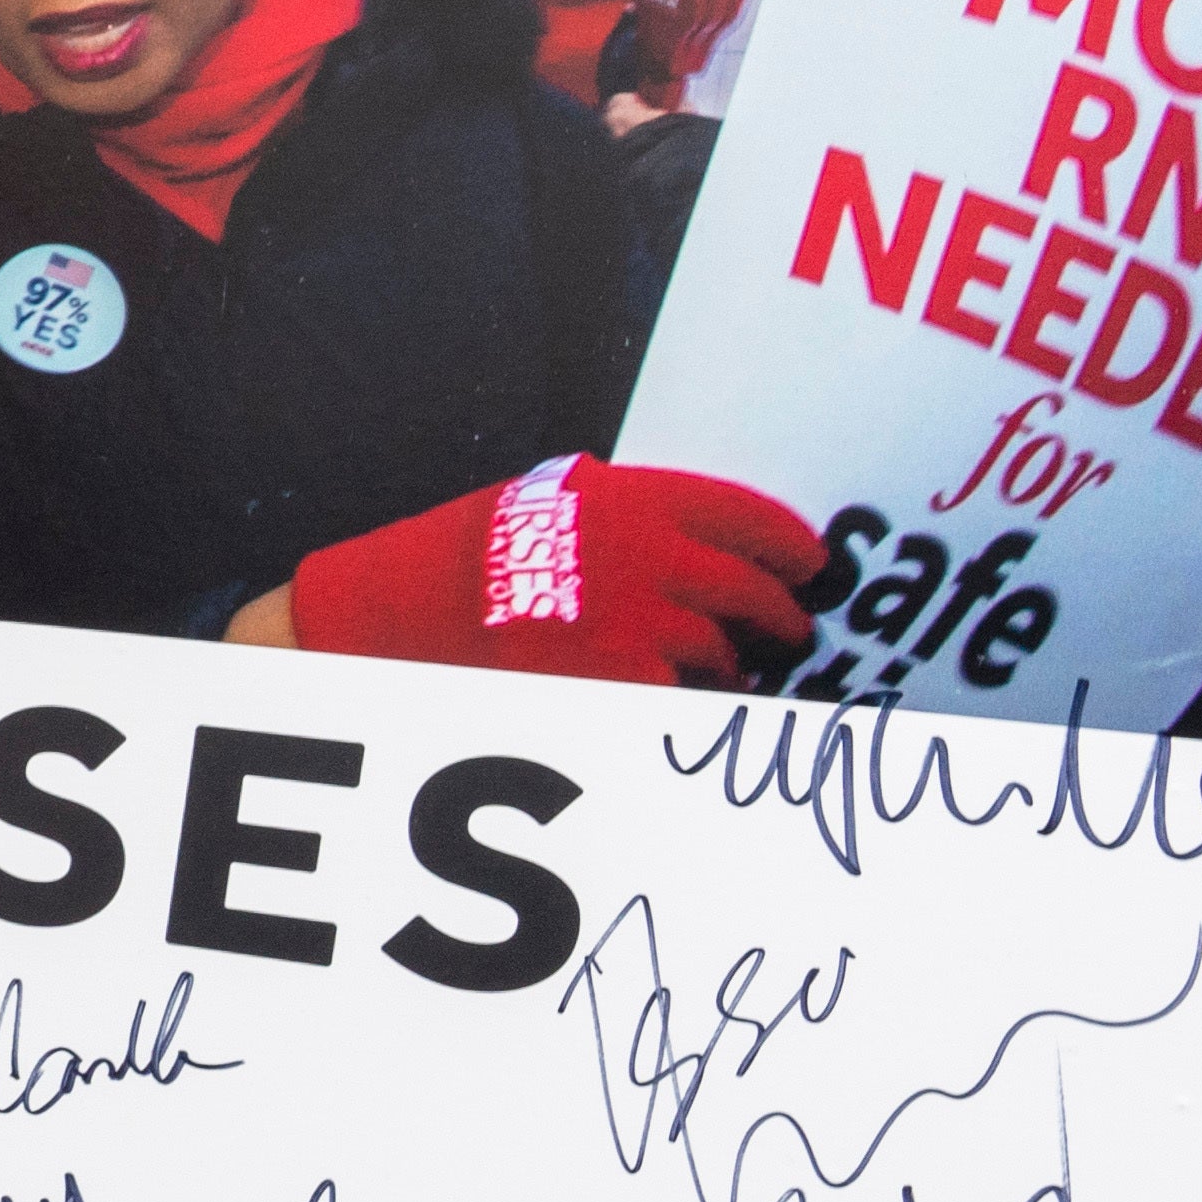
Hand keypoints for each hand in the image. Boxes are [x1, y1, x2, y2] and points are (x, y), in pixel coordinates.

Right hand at [281, 460, 826, 683]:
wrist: (391, 613)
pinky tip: (678, 702)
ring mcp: (632, 624)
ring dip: (732, 667)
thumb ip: (622, 514)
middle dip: (778, 616)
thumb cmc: (453, 558)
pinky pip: (675, 697)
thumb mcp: (541, 505)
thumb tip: (685, 541)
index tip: (810, 563)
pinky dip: (684, 702)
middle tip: (788, 631)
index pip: (745, 515)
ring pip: (718, 652)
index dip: (789, 543)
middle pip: (747, 589)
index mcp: (632, 499)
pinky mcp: (613, 682)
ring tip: (731, 675)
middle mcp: (645, 556)